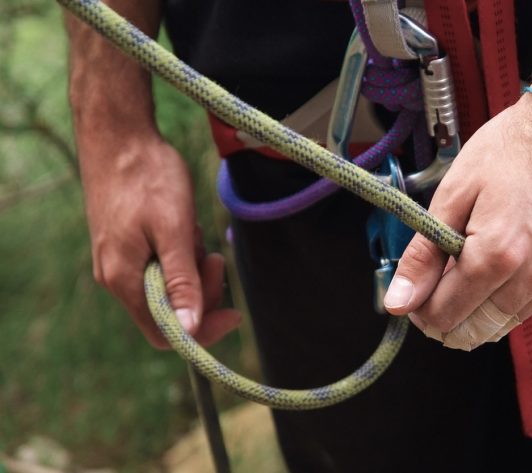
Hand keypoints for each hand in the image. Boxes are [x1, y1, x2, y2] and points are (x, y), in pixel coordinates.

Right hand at [81, 133, 240, 348]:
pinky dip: (181, 252)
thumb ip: (181, 281)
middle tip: (216, 256)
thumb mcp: (174, 229)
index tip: (234, 311)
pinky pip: (161, 264)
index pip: (166, 332)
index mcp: (124, 279)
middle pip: (170, 310)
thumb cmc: (146, 176)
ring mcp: (119, 260)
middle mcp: (116, 277)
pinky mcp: (126, 245)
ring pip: (168, 285)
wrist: (118, 134)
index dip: (202, 330)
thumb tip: (189, 330)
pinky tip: (184, 225)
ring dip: (193, 266)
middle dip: (201, 289)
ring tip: (195, 230)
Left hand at [384, 93, 531, 348]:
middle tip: (429, 290)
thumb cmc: (515, 149)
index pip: (445, 314)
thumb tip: (399, 300)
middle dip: (442, 319)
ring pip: (499, 328)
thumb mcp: (454, 193)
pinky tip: (488, 275)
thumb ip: (424, 255)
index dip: (418, 309)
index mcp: (496, 254)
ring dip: (471, 316)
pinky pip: (525, 310)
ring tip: (457, 278)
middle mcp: (530, 276)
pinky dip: (499, 304)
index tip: (410, 292)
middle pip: (472, 332)